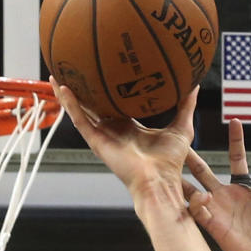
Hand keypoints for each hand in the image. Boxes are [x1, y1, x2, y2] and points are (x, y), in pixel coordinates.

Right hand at [51, 78, 197, 196]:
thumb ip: (185, 106)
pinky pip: (80, 120)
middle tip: (74, 68)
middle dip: (83, 89)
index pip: (114, 104)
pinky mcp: (97, 142)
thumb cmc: (171, 162)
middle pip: (93, 106)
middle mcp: (113, 130)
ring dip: (68, 95)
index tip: (104, 70)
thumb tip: (194, 83)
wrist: (160, 182)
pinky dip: (70, 105)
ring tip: (56, 75)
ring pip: (81, 111)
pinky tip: (61, 88)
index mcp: (129, 127)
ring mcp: (103, 136)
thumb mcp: (181, 128)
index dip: (108, 90)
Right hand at [182, 117, 250, 250]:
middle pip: (205, 171)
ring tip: (168, 164)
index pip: (237, 159)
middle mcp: (228, 197)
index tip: (235, 120)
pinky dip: (194, 202)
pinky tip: (198, 196)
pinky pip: (197, 211)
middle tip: (178, 139)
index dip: (236, 141)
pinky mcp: (214, 226)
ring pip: (193, 189)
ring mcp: (218, 210)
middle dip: (192, 157)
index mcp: (246, 188)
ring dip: (181, 178)